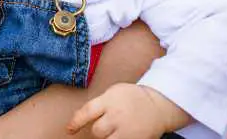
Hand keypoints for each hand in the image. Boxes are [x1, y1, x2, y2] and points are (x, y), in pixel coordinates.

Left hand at [67, 83, 185, 138]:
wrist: (157, 106)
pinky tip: (121, 134)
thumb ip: (98, 104)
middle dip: (98, 129)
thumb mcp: (113, 92)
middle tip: (106, 124)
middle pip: (97, 131)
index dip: (76, 122)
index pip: (87, 112)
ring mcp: (126, 130)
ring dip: (107, 136)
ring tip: (115, 129)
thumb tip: (80, 116)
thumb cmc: (132, 97)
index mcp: (109, 101)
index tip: (69, 129)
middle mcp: (116, 116)